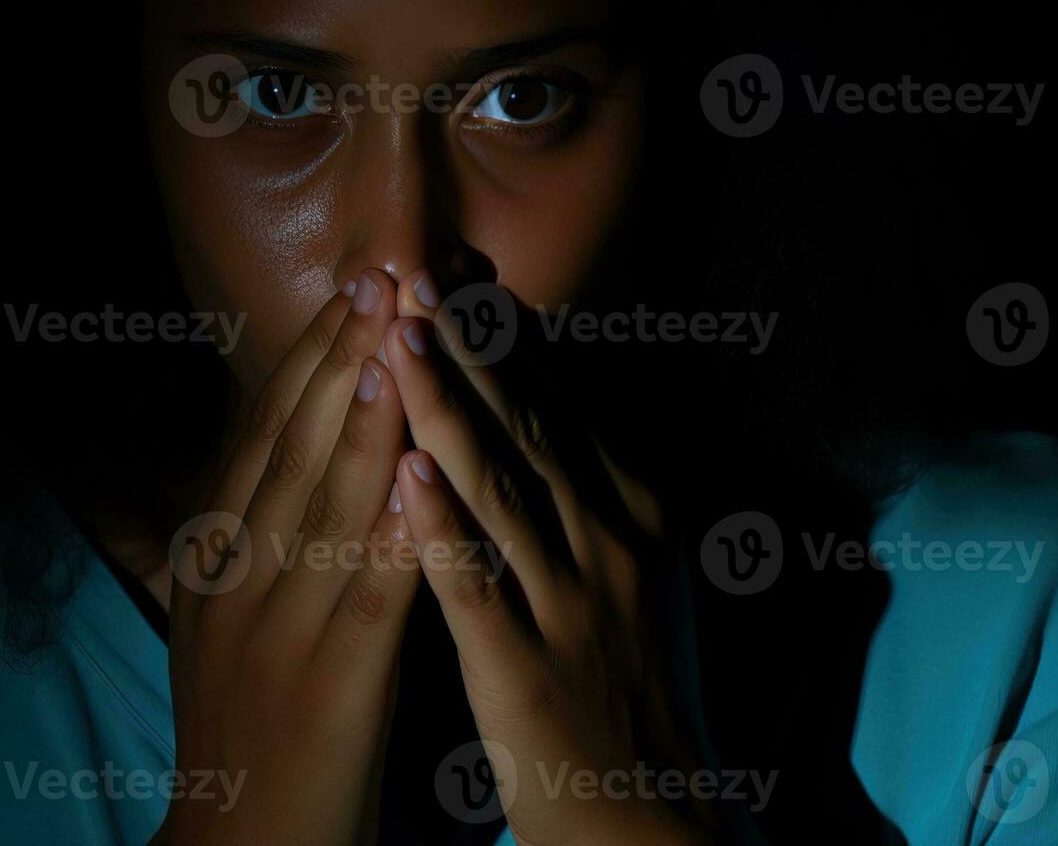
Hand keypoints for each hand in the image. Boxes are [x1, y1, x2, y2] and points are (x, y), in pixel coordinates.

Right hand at [156, 270, 423, 845]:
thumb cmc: (255, 726)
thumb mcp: (234, 618)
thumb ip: (261, 536)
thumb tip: (299, 451)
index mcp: (216, 562)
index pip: (264, 439)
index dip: (307, 359)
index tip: (350, 289)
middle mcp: (238, 581)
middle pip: (291, 451)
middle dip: (337, 359)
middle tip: (378, 278)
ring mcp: (277, 630)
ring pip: (324, 506)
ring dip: (361, 420)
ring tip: (394, 342)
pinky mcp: (329, 683)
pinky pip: (367, 593)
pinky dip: (392, 529)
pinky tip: (421, 477)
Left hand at [379, 270, 720, 845]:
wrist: (657, 815)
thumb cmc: (635, 689)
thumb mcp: (644, 574)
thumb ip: (601, 493)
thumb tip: (562, 411)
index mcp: (634, 515)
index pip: (560, 406)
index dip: (501, 336)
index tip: (451, 270)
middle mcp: (609, 544)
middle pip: (529, 425)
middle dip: (466, 343)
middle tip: (412, 266)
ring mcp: (571, 604)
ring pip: (503, 488)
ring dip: (449, 406)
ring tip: (399, 334)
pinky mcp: (527, 669)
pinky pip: (479, 587)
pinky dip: (443, 527)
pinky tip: (406, 473)